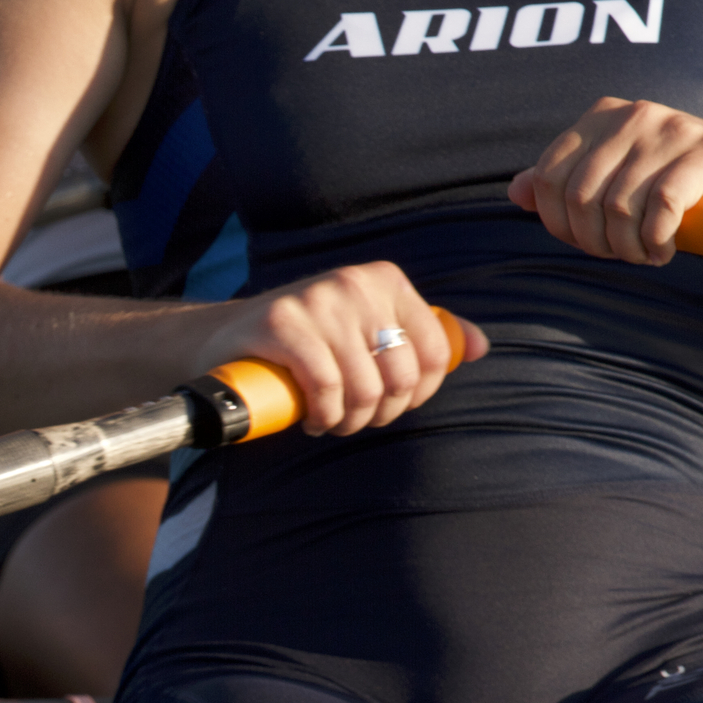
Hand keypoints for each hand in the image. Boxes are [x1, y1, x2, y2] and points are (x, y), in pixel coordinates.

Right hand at [191, 263, 487, 436]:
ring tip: (332, 423)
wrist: (222, 338)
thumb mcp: (365, 325)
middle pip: (400, 375)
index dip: (418, 395)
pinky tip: (314, 420)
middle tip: (354, 421)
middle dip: (380, 413)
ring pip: (364, 387)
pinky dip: (324, 415)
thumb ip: (421, 331)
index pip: (434, 351)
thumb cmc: (302, 340)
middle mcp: (355, 284)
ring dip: (349, 421)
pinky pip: (326, 385)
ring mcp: (318, 301)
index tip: (390, 407)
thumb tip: (481, 347)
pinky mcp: (283, 325)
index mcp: (385, 280)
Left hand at [510, 97, 702, 264]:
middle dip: (593, 240)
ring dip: (627, 247)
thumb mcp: (610, 172)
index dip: (556, 222)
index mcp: (600, 118)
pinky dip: (656, 240)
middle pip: (580, 196)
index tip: (582, 241)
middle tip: (617, 253)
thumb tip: (516, 191)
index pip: (548, 177)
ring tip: (641, 255)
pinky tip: (661, 250)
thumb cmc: (664, 175)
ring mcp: (670, 129)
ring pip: (619, 207)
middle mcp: (632, 116)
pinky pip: (661, 206)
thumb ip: (562, 179)